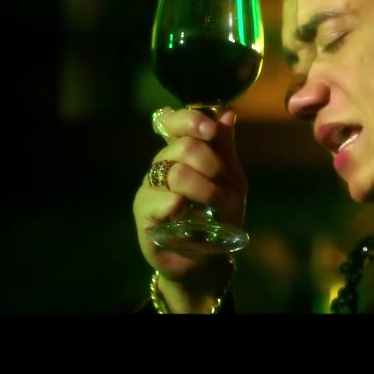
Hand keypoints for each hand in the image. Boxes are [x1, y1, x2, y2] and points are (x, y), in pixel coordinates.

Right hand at [133, 107, 246, 308]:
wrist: (209, 260)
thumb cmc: (218, 217)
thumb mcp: (230, 181)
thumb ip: (225, 149)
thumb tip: (226, 113)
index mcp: (181, 152)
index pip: (174, 122)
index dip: (189, 120)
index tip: (209, 130)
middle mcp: (161, 165)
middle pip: (181, 146)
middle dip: (210, 162)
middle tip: (220, 181)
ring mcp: (150, 189)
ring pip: (174, 172)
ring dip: (203, 188)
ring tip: (213, 204)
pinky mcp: (143, 214)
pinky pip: (160, 201)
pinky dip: (179, 205)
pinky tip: (185, 214)